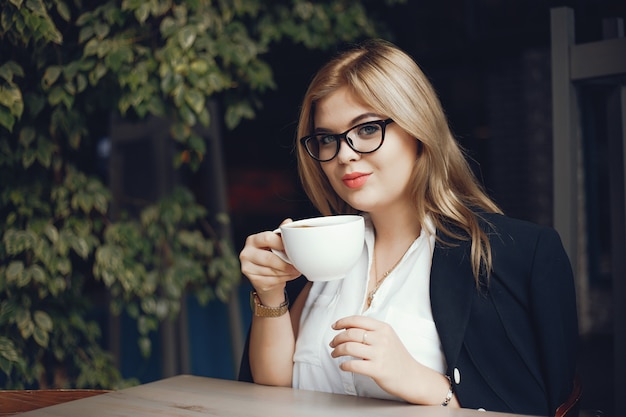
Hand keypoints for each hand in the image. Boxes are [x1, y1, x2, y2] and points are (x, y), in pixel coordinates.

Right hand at [239, 219, 300, 303]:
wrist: (265, 278)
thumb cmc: (272, 256)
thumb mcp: (275, 244)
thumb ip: (280, 234)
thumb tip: (288, 222)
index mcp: (253, 240)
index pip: (267, 238)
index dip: (282, 243)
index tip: (293, 248)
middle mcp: (247, 253)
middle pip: (269, 258)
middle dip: (285, 263)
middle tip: (297, 264)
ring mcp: (248, 268)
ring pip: (272, 271)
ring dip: (287, 272)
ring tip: (295, 270)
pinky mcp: (253, 280)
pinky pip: (272, 280)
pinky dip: (284, 279)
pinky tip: (288, 275)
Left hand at [330, 315, 451, 404]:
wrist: (413, 377)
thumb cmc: (397, 358)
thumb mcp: (388, 337)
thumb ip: (371, 331)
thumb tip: (347, 327)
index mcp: (383, 328)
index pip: (357, 320)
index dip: (342, 322)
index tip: (334, 326)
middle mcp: (381, 338)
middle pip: (350, 333)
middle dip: (337, 338)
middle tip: (332, 343)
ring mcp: (380, 354)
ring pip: (349, 348)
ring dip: (337, 351)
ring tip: (335, 354)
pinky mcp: (377, 369)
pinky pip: (353, 365)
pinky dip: (344, 365)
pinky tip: (343, 366)